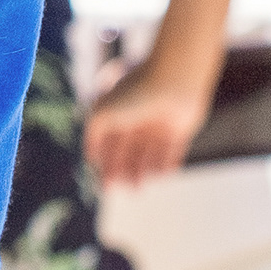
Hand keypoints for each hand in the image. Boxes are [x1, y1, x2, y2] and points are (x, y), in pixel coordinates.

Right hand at [85, 52, 216, 185]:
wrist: (174, 81)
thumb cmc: (136, 93)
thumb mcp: (103, 113)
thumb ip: (93, 134)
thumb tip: (91, 157)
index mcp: (117, 112)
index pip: (107, 142)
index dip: (103, 162)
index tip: (102, 182)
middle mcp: (137, 118)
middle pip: (127, 150)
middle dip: (120, 170)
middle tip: (117, 189)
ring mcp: (159, 125)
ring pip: (148, 155)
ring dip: (141, 172)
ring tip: (137, 188)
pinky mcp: (179, 131)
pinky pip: (171, 153)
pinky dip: (165, 165)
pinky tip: (159, 176)